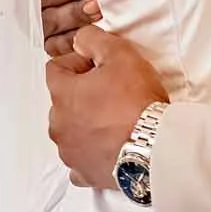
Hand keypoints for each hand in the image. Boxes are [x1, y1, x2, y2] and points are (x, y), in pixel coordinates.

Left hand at [45, 26, 168, 187]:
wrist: (155, 146)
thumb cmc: (137, 103)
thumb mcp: (120, 54)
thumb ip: (94, 40)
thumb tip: (81, 39)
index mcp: (62, 93)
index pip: (56, 68)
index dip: (79, 62)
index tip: (100, 67)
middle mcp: (58, 124)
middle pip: (63, 100)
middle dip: (83, 94)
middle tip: (114, 93)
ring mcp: (69, 151)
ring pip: (70, 130)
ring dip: (86, 123)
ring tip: (116, 120)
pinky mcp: (84, 172)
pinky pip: (79, 160)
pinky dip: (90, 153)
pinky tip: (108, 146)